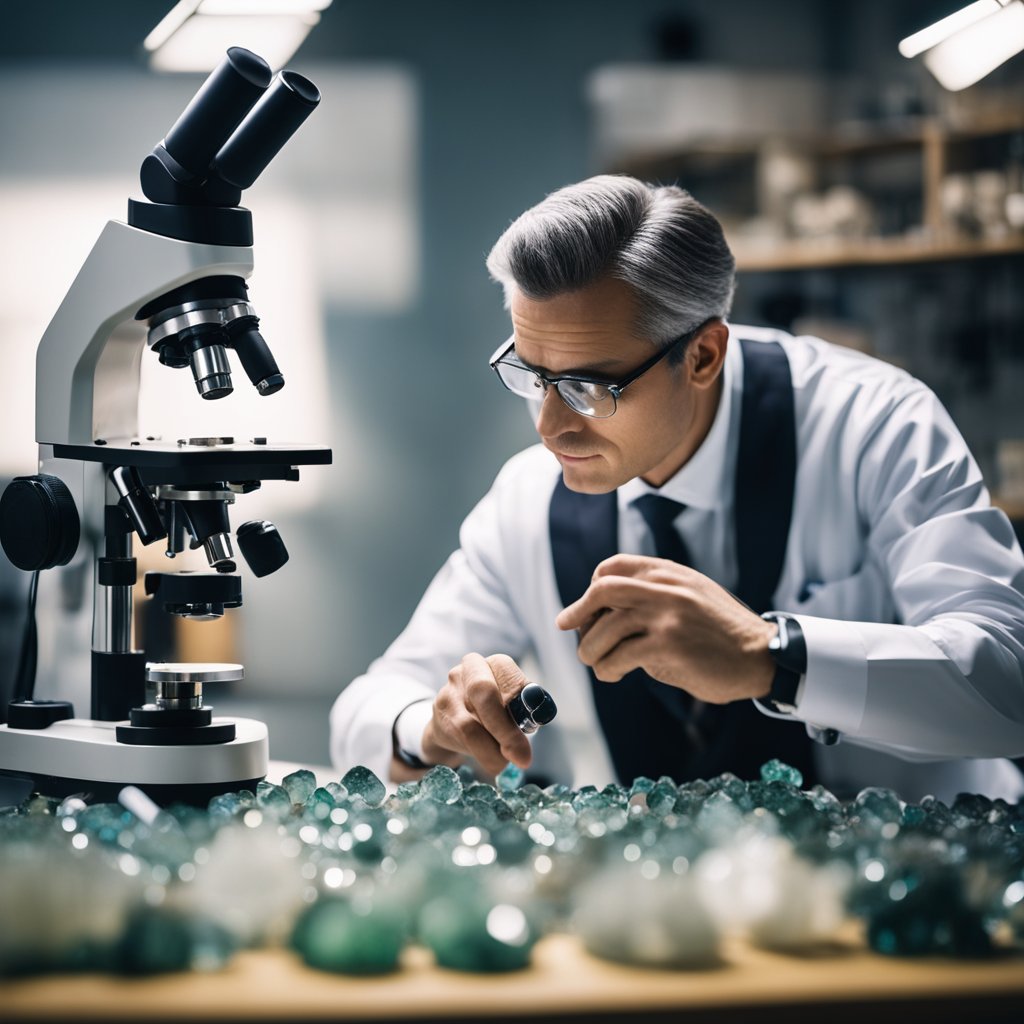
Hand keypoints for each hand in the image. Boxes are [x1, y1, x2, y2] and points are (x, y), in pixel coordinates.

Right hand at [420, 653, 533, 776]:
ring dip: (494, 749)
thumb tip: (539, 717)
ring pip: (470, 723)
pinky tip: (494, 763)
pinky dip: (483, 755)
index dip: (522, 698)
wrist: (450, 722)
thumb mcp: (510, 706)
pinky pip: (461, 738)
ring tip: (508, 763)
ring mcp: (449, 690)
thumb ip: (522, 708)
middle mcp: (468, 670)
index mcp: (493, 663)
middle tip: (523, 756)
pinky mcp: (438, 712)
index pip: (507, 672)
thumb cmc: (490, 712)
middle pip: (484, 692)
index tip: (535, 723)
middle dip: (506, 729)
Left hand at [555, 554, 776, 703]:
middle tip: (566, 626)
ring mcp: (666, 615)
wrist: (761, 655)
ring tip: (595, 662)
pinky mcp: (667, 646)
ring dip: (590, 650)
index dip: (592, 586)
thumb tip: (608, 609)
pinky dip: (608, 669)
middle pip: (602, 590)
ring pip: (605, 629)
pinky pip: (620, 657)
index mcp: (668, 572)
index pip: (613, 566)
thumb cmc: (722, 632)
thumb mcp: (691, 595)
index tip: (588, 607)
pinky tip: (613, 675)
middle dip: (577, 610)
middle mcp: (665, 587)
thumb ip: (657, 592)